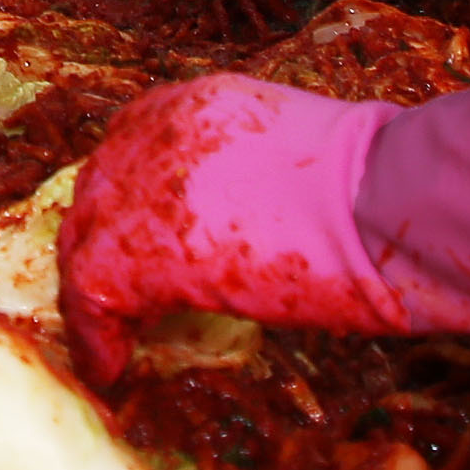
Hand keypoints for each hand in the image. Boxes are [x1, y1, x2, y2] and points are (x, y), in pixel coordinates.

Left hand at [60, 75, 420, 363]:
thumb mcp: (295, 155)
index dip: (129, 199)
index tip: (143, 235)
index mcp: (196, 103)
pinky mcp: (135, 250)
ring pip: (84, 239)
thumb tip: (256, 217)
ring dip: (97, 290)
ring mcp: (136, 188)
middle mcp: (153, 133)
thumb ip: (251, 174)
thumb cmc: (379, 185)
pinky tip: (113, 365)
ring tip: (115, 334)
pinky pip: (90, 296)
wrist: (384, 199)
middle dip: (104, 241)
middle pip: (98, 191)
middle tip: (123, 295)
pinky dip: (96, 336)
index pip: (130, 146)